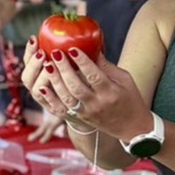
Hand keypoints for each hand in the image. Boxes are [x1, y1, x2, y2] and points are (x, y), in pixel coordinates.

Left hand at [22, 36, 150, 141]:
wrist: (132, 127)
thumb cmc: (130, 98)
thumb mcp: (124, 79)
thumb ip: (106, 66)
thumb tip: (91, 47)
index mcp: (111, 92)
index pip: (94, 76)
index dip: (83, 62)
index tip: (72, 48)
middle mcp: (97, 104)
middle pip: (76, 86)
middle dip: (64, 69)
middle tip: (55, 53)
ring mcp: (86, 113)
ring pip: (67, 98)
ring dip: (55, 81)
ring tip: (47, 65)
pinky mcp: (79, 118)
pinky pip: (61, 110)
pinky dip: (51, 99)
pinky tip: (42, 87)